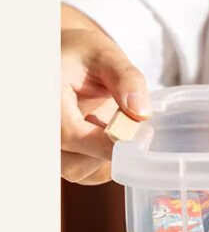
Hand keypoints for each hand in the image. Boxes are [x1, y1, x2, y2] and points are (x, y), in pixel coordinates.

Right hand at [61, 5, 150, 183]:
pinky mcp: (63, 158)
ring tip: (114, 123)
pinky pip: (86, 174)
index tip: (138, 137)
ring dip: (106, 156)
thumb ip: (127, 79)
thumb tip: (141, 112)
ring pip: (78, 171)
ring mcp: (51, 147)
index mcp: (46, 99)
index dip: (106, 143)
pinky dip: (105, 162)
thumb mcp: (107, 56)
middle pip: (72, 161)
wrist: (72, 62)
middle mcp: (43, 128)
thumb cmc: (85, 57)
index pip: (71, 134)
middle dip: (108, 150)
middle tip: (131, 125)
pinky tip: (108, 135)